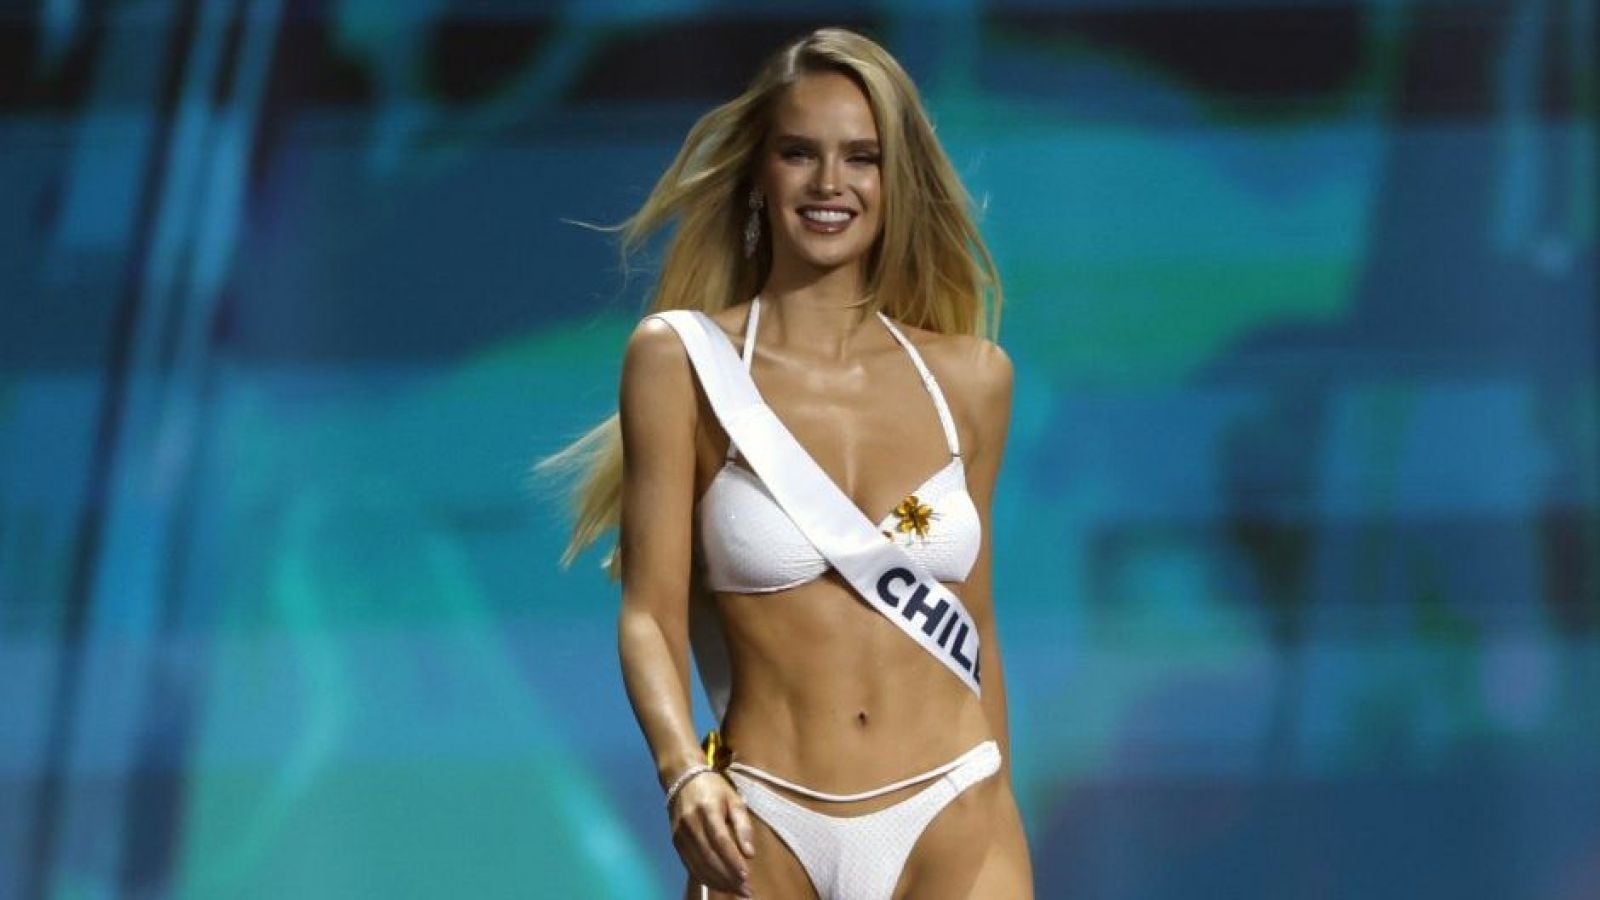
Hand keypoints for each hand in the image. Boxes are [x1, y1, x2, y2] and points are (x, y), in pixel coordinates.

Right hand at [669, 771, 756, 897]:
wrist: (682, 780)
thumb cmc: (714, 789)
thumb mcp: (734, 800)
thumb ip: (743, 825)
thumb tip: (750, 854)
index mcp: (707, 810)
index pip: (720, 840)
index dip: (732, 860)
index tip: (746, 876)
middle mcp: (690, 824)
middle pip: (709, 857)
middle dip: (728, 877)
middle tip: (745, 891)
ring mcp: (680, 835)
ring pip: (699, 865)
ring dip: (718, 882)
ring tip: (736, 891)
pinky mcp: (676, 843)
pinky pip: (690, 866)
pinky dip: (705, 878)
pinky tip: (719, 884)